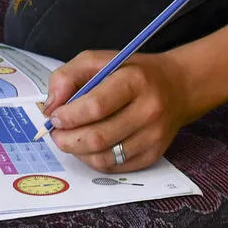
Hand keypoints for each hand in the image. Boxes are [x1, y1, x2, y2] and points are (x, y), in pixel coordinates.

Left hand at [42, 50, 191, 171]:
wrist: (177, 87)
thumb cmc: (131, 72)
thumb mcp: (98, 60)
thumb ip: (67, 77)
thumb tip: (50, 107)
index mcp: (134, 81)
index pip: (96, 106)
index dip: (69, 116)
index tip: (55, 116)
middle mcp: (149, 110)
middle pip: (98, 137)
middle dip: (67, 139)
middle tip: (56, 133)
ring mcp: (154, 136)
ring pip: (104, 157)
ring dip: (78, 152)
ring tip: (70, 139)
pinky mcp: (154, 155)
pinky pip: (114, 167)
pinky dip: (94, 160)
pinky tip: (89, 147)